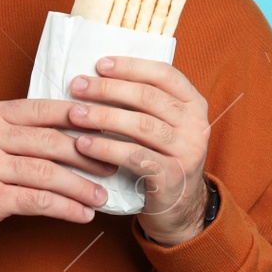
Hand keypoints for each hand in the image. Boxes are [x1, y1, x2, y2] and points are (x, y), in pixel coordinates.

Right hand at [0, 99, 120, 248]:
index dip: (78, 117)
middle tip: (113, 163)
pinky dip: (66, 208)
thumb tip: (77, 124)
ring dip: (81, 186)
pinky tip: (83, 214)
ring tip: (102, 196)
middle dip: (87, 154)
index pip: (43, 109)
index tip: (107, 125)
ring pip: (47, 173)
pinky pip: (38, 201)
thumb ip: (21, 128)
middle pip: (49, 141)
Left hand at [66, 56, 211, 245]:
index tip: (99, 64)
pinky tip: (83, 145)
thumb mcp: (162, 124)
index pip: (164, 74)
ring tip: (74, 114)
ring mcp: (188, 152)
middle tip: (77, 86)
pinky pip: (134, 156)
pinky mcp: (172, 177)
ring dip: (103, 117)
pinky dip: (105, 148)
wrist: (178, 206)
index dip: (131, 66)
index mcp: (194, 104)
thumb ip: (142, 101)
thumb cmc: (159, 156)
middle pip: (148, 97)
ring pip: (141, 125)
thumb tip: (97, 73)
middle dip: (108, 89)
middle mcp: (197, 125)